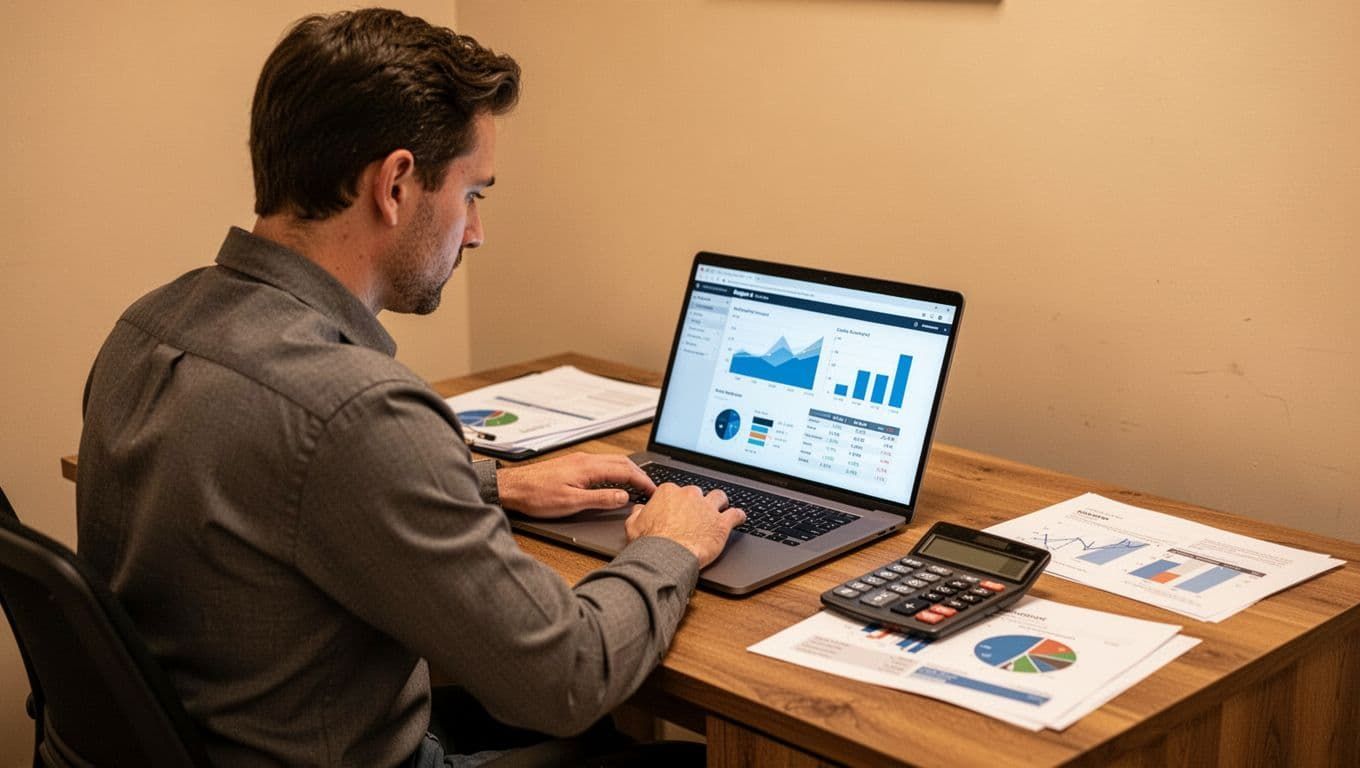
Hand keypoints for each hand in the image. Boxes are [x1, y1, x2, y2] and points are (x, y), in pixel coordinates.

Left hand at [496, 452, 656, 518]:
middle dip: (639, 474)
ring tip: (637, 485)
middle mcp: (585, 460)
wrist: (512, 488)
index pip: (625, 470)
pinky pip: (601, 464)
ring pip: (611, 461)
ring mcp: (578, 461)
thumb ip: (600, 499)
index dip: (642, 481)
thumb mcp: (571, 503)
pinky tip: (614, 481)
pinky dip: (615, 471)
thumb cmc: (536, 496)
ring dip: (627, 471)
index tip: (653, 490)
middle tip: (650, 488)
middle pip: (621, 462)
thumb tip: (623, 497)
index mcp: (588, 467)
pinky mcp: (572, 465)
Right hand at [625, 484, 745, 567]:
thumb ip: (637, 513)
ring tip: (720, 508)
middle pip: (697, 493)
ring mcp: (707, 508)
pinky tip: (739, 518)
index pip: (675, 491)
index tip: (678, 509)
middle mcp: (690, 495)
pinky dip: (739, 516)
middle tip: (695, 514)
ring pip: (719, 497)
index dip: (677, 501)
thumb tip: (639, 510)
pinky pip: (736, 514)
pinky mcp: (721, 523)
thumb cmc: (650, 543)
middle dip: (697, 502)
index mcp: (669, 493)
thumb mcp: (633, 525)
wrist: (666, 556)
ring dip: (720, 502)